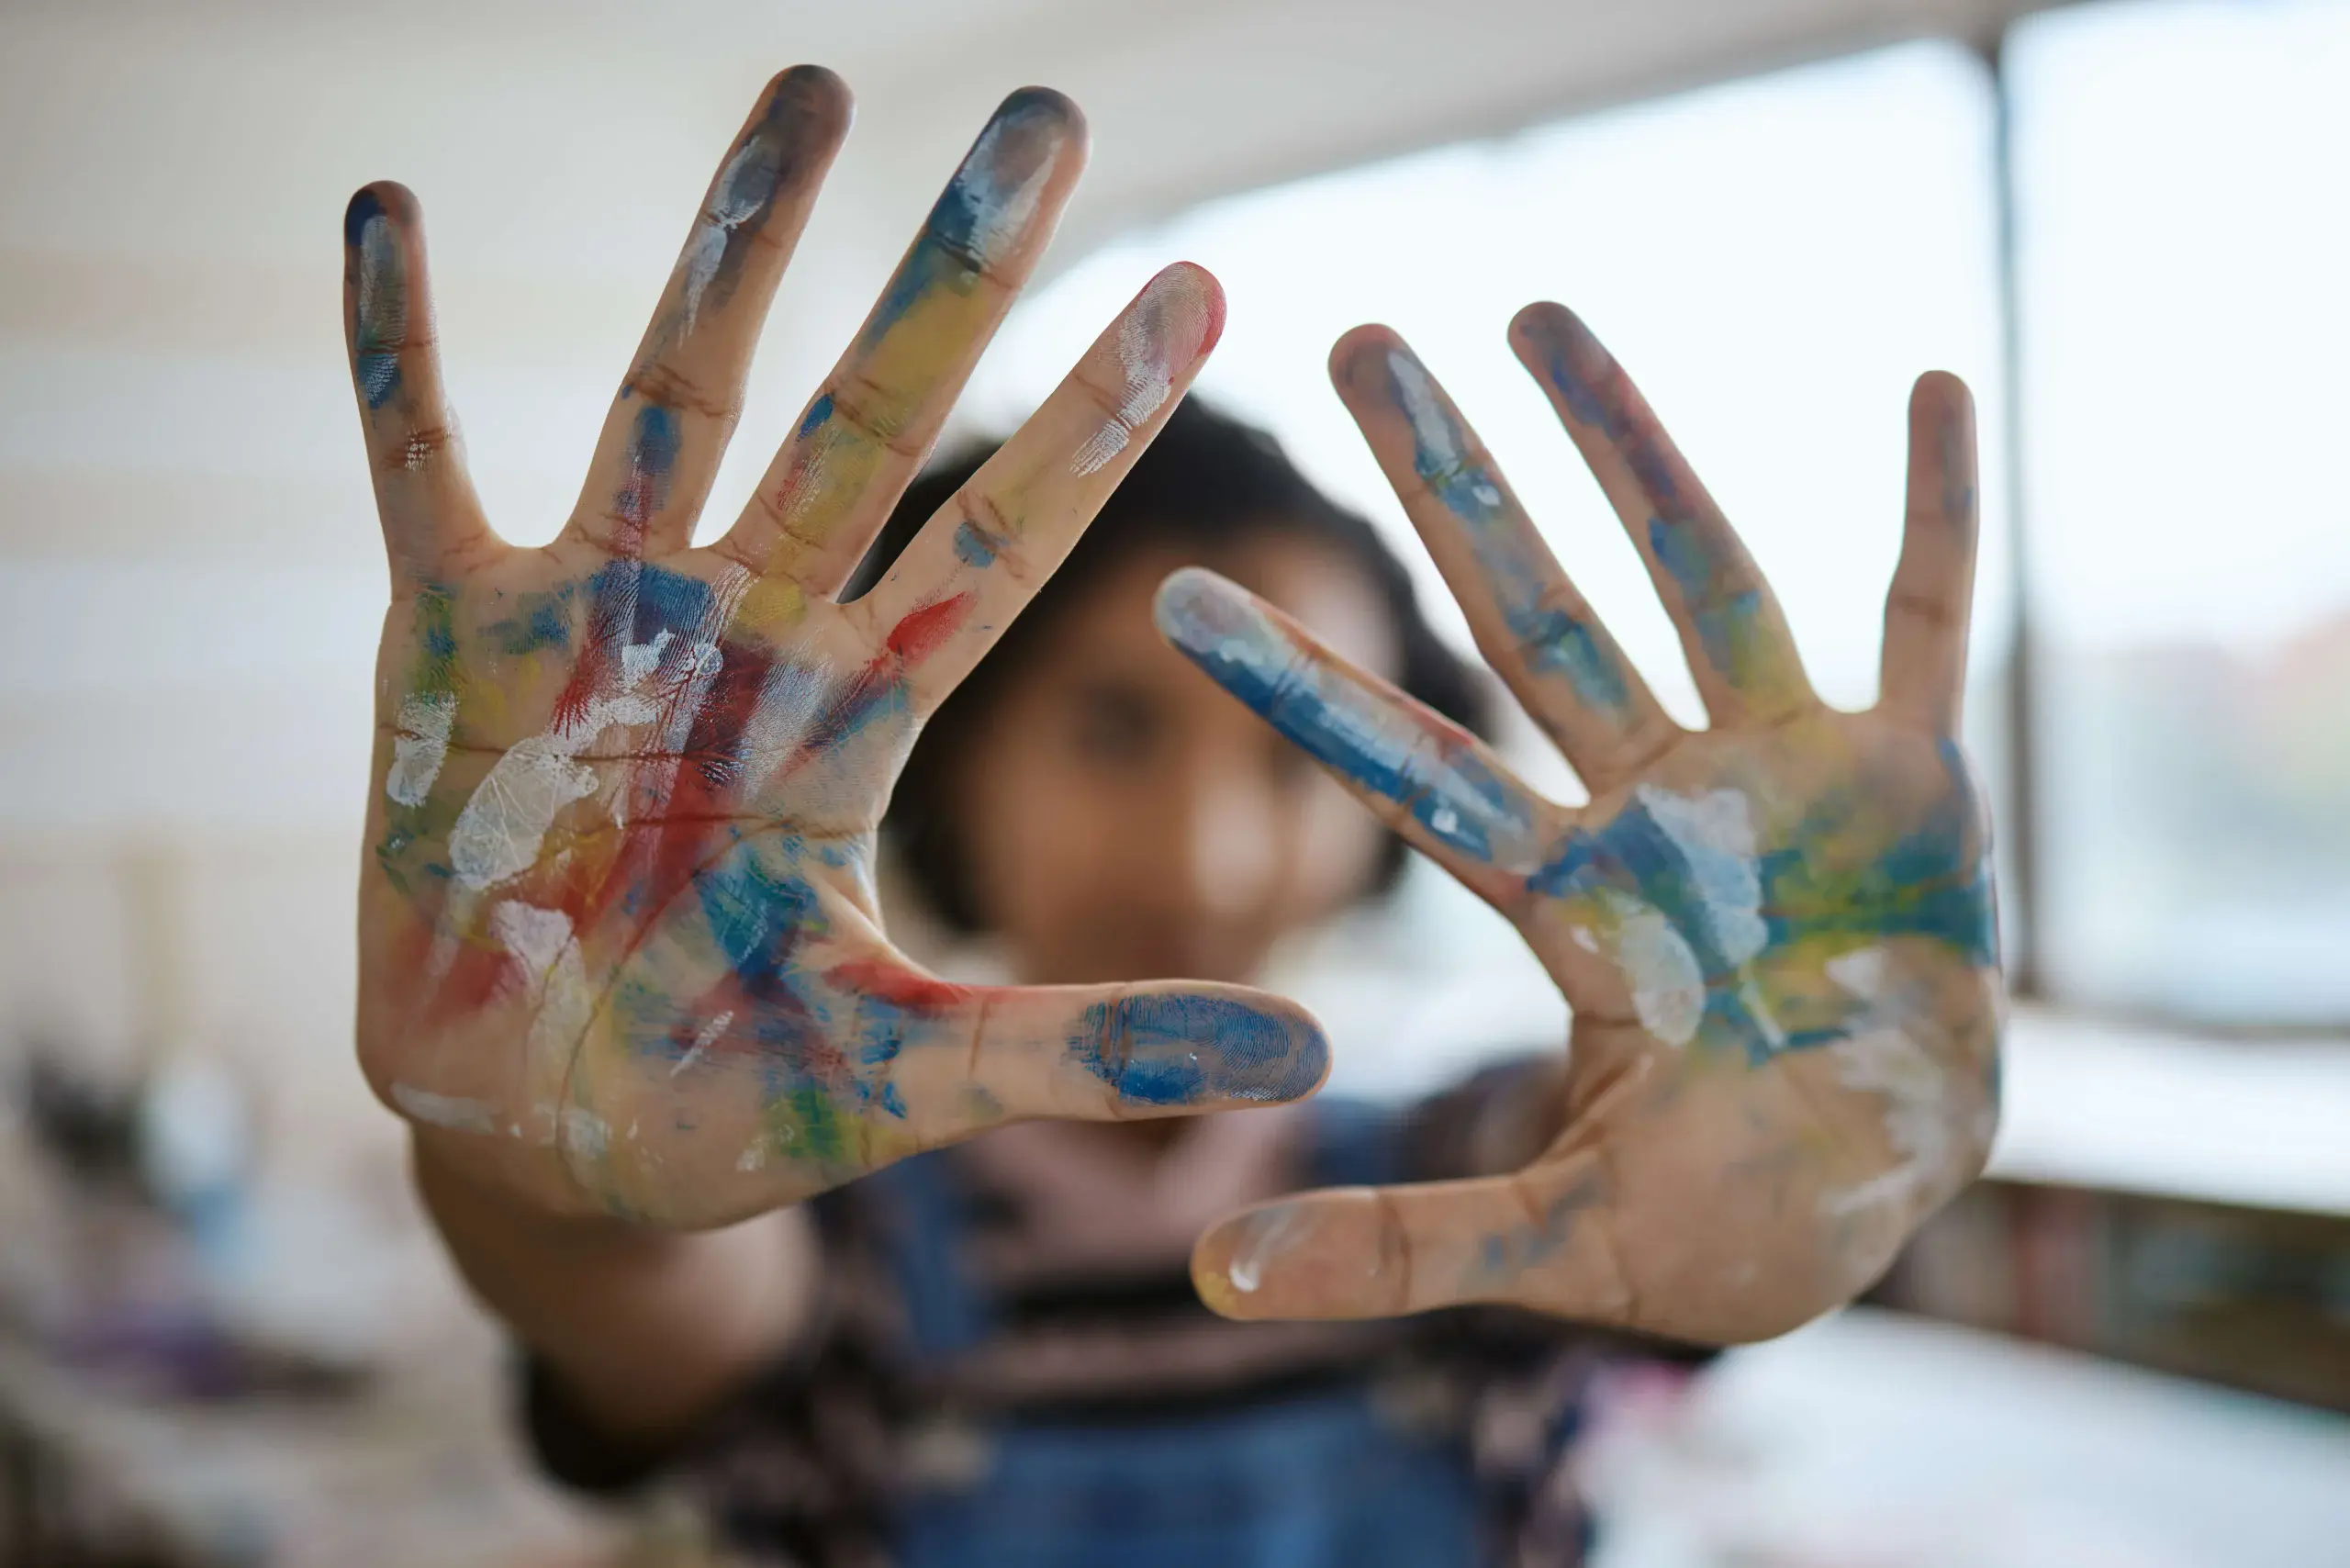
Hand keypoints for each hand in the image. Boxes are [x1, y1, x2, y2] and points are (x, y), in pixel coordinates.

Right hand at [347, 71, 1324, 1227]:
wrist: (544, 1145)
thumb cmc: (728, 1107)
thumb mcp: (912, 1075)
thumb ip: (1089, 1051)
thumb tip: (1314, 1045)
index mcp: (855, 725)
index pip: (999, 546)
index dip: (1094, 425)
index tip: (1202, 287)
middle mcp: (744, 638)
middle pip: (867, 422)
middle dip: (951, 276)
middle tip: (1047, 114)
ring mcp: (596, 622)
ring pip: (677, 394)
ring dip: (733, 246)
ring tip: (810, 86)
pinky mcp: (445, 643)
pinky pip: (418, 465)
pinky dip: (395, 351)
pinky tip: (381, 206)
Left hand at [1163, 308, 1999, 1341]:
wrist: (1883, 1195)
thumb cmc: (1726, 1225)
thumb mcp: (1562, 1244)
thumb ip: (1403, 1247)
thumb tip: (1212, 1282)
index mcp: (1572, 906)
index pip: (1417, 777)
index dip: (1304, 694)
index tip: (1176, 598)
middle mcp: (1656, 807)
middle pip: (1535, 618)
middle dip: (1450, 487)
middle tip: (1353, 344)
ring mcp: (1781, 773)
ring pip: (1701, 573)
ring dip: (1633, 442)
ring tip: (1539, 307)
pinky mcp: (1912, 775)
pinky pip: (1929, 618)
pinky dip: (1938, 510)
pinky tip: (1931, 387)